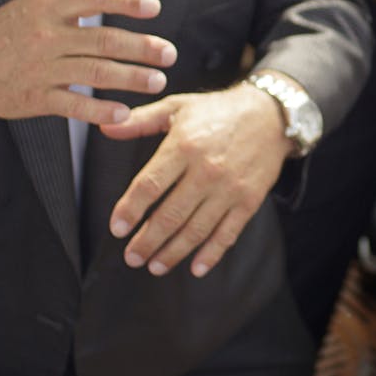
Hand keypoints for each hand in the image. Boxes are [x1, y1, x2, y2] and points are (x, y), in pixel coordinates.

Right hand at [0, 0, 175, 124]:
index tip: (154, 8)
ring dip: (130, 78)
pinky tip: (123, 113)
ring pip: (94, 72)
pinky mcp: (34, 98)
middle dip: (141, 47)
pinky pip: (72, 105)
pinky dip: (99, 110)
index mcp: (48, 7)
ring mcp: (41, 68)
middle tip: (169, 53)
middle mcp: (47, 35)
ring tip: (157, 81)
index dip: (128, 0)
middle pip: (103, 39)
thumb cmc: (0, 29)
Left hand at [100, 82, 291, 277]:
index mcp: (184, 145)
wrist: (271, 114)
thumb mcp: (177, 108)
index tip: (117, 228)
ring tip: (154, 267)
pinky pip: (227, 234)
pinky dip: (211, 254)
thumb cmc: (218, 111)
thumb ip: (140, 121)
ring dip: (172, 253)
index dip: (130, 209)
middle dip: (147, 241)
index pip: (150, 185)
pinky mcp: (249, 201)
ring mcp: (229, 188)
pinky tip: (195, 268)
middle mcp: (206, 170)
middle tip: (132, 257)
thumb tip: (105, 127)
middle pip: (170, 215)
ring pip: (196, 230)